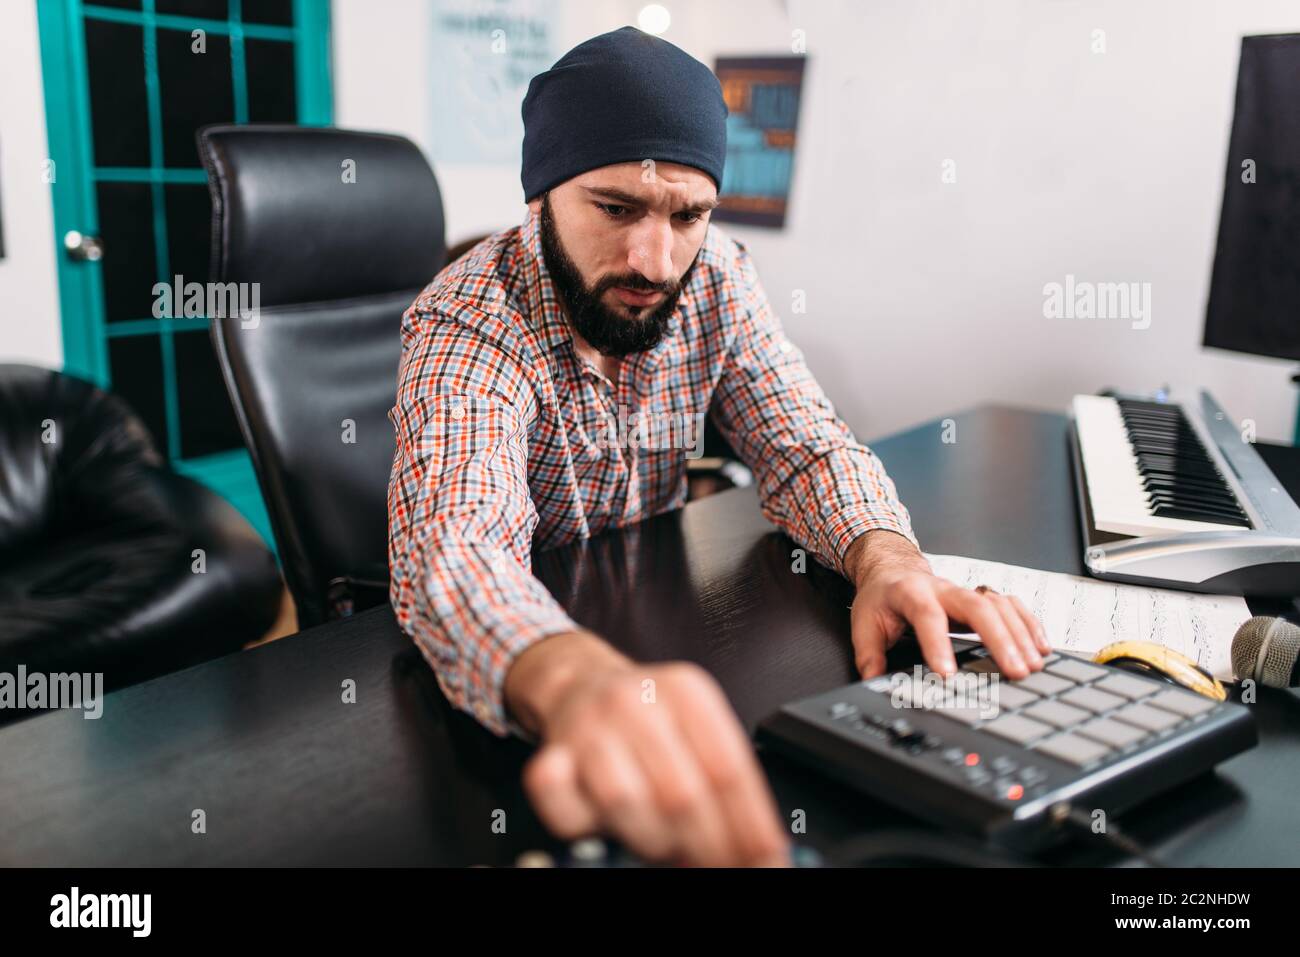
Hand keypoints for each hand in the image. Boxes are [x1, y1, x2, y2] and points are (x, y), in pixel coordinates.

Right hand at [504, 631, 790, 866]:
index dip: (748, 826)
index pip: (728, 770)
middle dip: (706, 844)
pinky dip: (580, 818)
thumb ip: (722, 774)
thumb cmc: (647, 718)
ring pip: (625, 800)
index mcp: (685, 690)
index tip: (764, 860)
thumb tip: (760, 843)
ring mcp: (588, 725)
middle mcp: (635, 701)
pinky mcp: (550, 754)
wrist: (580, 684)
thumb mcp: (695, 726)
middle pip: (681, 792)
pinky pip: (562, 799)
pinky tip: (600, 824)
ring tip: (667, 847)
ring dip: (652, 839)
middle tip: (718, 865)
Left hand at [845, 531, 1050, 679]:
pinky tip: (1041, 647)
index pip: (927, 615)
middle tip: (1014, 671)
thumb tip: (875, 685)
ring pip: (999, 605)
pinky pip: (1011, 605)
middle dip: (999, 639)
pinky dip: (1029, 625)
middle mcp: (943, 589)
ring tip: (1032, 666)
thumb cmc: (881, 599)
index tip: (947, 674)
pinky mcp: (980, 597)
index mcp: (911, 593)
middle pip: (977, 606)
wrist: (893, 570)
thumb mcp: (865, 624)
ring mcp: (965, 591)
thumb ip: (869, 655)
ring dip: (1019, 635)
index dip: (937, 644)